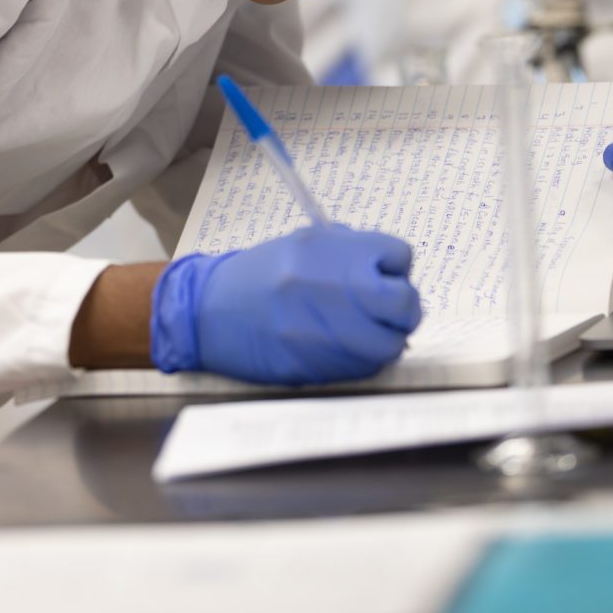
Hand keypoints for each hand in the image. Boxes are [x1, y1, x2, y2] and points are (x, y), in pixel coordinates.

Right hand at [150, 226, 419, 383]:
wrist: (209, 312)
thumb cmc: (261, 275)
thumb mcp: (305, 244)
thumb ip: (351, 253)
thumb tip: (396, 271)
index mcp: (326, 251)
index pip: (398, 255)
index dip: (396, 266)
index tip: (387, 273)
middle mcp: (328, 289)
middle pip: (403, 303)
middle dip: (404, 308)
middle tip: (391, 310)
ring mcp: (323, 332)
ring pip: (389, 344)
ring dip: (386, 338)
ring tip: (367, 331)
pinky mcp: (315, 367)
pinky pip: (364, 368)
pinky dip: (364, 359)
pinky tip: (345, 347)